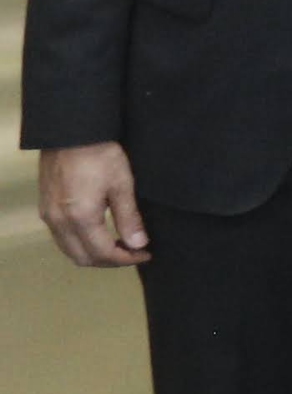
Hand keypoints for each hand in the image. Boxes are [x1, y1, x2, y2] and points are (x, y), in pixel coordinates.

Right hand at [38, 142, 148, 268]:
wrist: (70, 132)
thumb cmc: (99, 154)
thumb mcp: (122, 185)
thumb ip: (129, 218)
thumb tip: (138, 244)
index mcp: (80, 217)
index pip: (103, 253)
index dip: (126, 259)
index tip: (145, 253)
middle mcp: (59, 221)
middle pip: (83, 258)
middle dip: (110, 261)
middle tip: (133, 252)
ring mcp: (48, 215)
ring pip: (69, 250)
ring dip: (93, 254)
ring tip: (118, 244)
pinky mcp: (45, 207)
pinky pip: (60, 238)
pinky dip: (79, 244)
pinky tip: (98, 234)